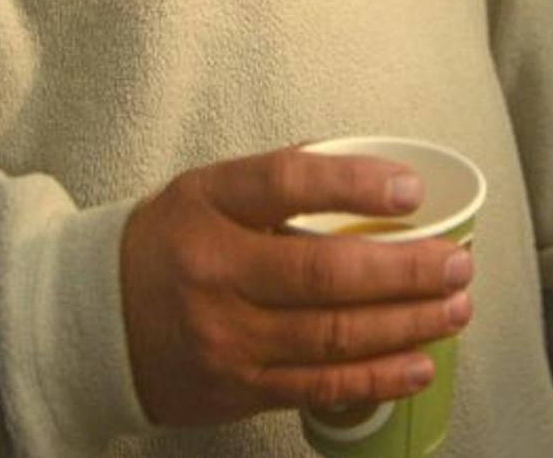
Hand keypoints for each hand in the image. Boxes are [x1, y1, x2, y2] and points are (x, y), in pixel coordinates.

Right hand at [119, 145, 474, 427]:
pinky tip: (419, 362)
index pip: (286, 183)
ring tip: (455, 308)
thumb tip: (368, 164)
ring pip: (333, 336)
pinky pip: (320, 386)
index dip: (355, 183)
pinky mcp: (238, 388)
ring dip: (407, 324)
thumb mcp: (207, 191)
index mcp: (208, 205)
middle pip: (325, 273)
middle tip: (458, 263)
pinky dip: (378, 376)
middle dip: (406, 271)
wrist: (94, 322)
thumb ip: (278, 178)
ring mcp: (226, 337)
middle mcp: (215, 271)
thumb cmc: (170, 243)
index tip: (413, 188)